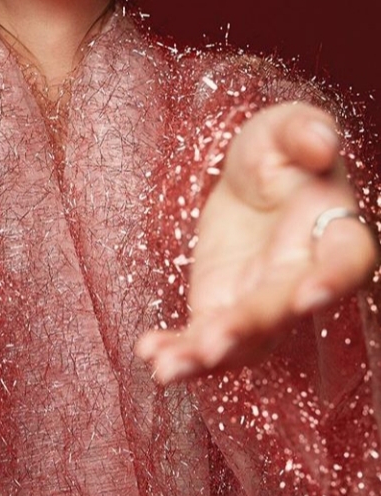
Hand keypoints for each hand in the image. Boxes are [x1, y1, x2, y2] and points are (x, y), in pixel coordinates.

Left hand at [135, 103, 378, 382]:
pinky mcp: (222, 307)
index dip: (331, 279)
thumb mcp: (285, 126)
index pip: (345, 259)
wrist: (246, 179)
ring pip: (244, 342)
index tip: (307, 297)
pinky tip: (149, 355)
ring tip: (167, 369)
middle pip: (281, 310)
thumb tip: (321, 143)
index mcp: (330, 228)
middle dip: (248, 328)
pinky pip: (203, 338)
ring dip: (206, 358)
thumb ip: (303, 130)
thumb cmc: (278, 150)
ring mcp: (261, 300)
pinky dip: (177, 350)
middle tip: (213, 343)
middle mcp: (300, 275)